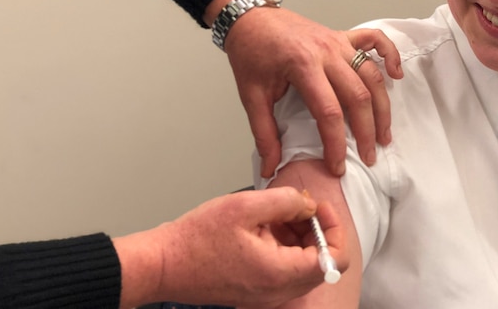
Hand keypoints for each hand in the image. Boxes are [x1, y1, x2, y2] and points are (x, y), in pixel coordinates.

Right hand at [115, 187, 347, 307]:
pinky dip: (283, 248)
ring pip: (303, 266)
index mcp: (279, 273)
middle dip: (316, 230)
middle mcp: (277, 291)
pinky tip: (263, 228)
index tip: (317, 207)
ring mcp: (267, 296)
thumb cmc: (196, 239)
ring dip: (299, 238)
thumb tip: (309, 205)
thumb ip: (286, 201)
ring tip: (275, 215)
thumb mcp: (245, 206)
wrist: (163, 265)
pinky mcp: (256, 292)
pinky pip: (284, 271)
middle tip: (297, 207)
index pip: (334, 259)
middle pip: (322, 263)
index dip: (333, 228)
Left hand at [224, 6, 402, 176]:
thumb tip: (270, 166)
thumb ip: (264, 133)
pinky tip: (396, 76)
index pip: (328, 112)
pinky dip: (390, 55)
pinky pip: (375, 40)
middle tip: (369, 157)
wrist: (250, 17)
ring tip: (384, 134)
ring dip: (382, 107)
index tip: (338, 167)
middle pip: (358, 96)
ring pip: (372, 75)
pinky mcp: (343, 35)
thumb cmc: (251, 53)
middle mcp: (326, 52)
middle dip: (366, 131)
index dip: (336, 144)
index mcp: (303, 66)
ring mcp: (338, 42)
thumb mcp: (251, 95)